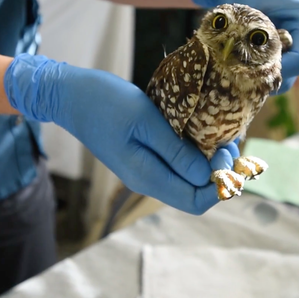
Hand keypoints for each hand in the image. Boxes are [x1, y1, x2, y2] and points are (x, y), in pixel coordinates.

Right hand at [4, 53, 236, 214]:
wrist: (70, 96)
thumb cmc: (105, 103)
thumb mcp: (145, 121)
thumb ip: (175, 151)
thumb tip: (207, 175)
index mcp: (146, 177)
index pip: (195, 201)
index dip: (219, 185)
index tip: (228, 154)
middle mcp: (147, 181)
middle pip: (194, 193)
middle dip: (217, 171)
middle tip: (228, 139)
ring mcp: (145, 171)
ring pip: (187, 179)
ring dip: (208, 161)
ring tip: (219, 133)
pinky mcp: (144, 158)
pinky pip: (176, 165)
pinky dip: (194, 152)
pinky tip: (201, 131)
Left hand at [188, 0, 298, 93]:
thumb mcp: (241, 4)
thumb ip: (241, 33)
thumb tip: (233, 65)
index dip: (274, 71)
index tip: (244, 70)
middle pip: (294, 71)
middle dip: (265, 74)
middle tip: (235, 70)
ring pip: (286, 73)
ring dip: (261, 73)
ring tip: (236, 62)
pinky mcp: (295, 47)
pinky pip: (280, 68)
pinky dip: (261, 68)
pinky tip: (241, 59)